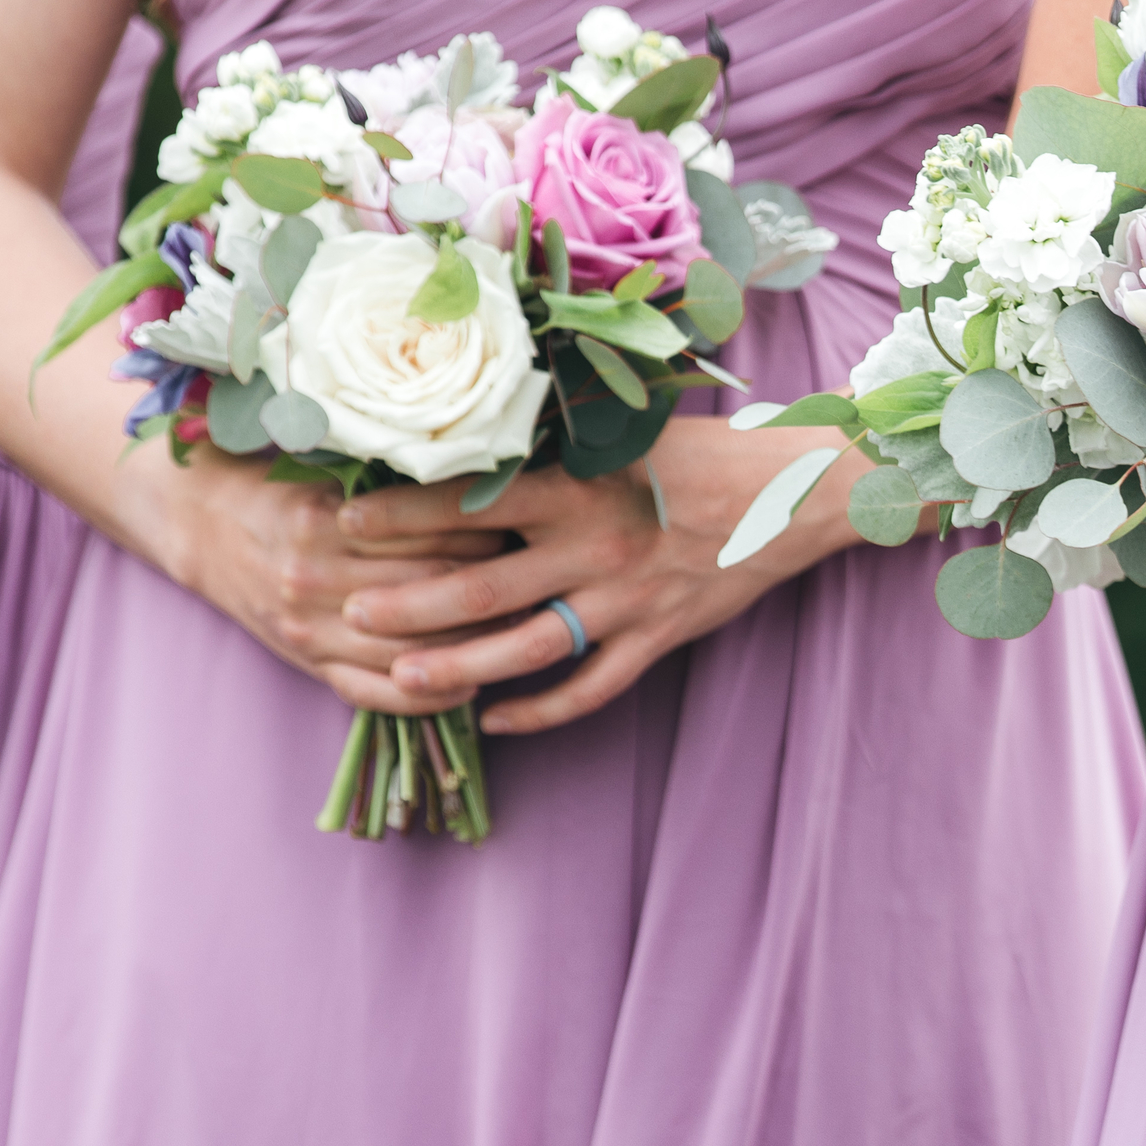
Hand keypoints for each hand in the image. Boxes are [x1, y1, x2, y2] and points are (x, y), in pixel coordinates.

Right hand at [141, 449, 505, 712]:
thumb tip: (481, 481)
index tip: (524, 528)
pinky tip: (468, 686)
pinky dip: (427, 697)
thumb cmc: (276, 487)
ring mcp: (309, 628)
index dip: (489, 534)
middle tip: (536, 579)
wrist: (198, 524)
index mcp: (324, 521)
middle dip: (493, 587)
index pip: (432, 535)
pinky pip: (374, 695)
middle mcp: (315, 577)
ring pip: (412, 650)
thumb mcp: (325, 470)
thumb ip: (390, 485)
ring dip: (473, 646)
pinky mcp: (306, 663)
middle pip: (432, 590)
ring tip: (518, 631)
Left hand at [338, 419, 862, 733]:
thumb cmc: (705, 451)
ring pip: (527, 649)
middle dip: (409, 607)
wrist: (798, 493)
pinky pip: (591, 689)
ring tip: (401, 682)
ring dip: (459, 669)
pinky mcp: (659, 638)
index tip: (346, 522)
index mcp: (580, 485)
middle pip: (483, 589)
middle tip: (350, 616)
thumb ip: (554, 437)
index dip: (403, 514)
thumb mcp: (627, 429)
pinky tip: (495, 722)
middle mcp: (596, 547)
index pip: (472, 502)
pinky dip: (541, 711)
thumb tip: (476, 424)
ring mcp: (628, 601)